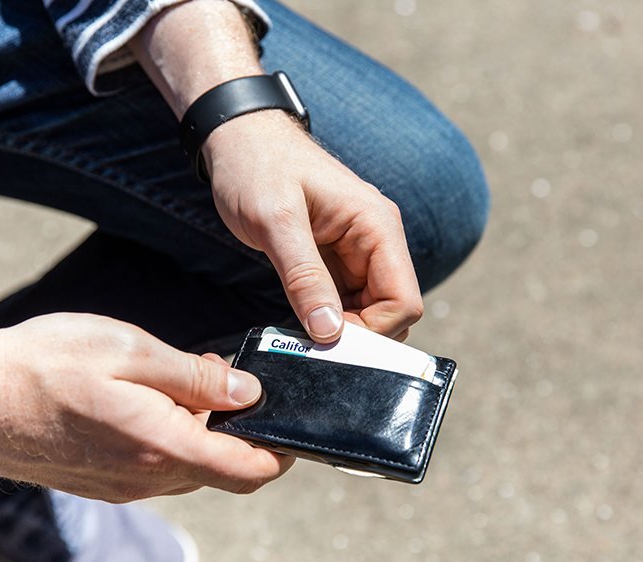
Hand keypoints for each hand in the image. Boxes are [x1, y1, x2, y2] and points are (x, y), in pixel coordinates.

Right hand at [0, 313, 293, 501]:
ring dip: (204, 436)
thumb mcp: (129, 350)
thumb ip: (196, 376)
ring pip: (190, 471)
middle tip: (231, 384)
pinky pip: (158, 471)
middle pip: (224, 473)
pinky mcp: (104, 484)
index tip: (290, 422)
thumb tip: (247, 392)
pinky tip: (151, 402)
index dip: (282, 450)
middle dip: (242, 436)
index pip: (249, 470)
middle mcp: (147, 479)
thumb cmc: (44, 364)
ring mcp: (124, 488)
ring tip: (186, 384)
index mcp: (162, 445)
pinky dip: (172, 442)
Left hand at [203, 111, 423, 342]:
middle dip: (358, 335)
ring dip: (341, 330)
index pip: (403, 300)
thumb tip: (329, 331)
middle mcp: (378, 241)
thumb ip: (304, 275)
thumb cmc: (256, 167)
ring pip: (369, 312)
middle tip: (311, 343)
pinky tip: (299, 321)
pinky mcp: (337, 261)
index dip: (373, 331)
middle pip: (392, 312)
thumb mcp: (275, 221)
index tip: (328, 341)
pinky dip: (328, 319)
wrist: (238, 138)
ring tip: (301, 333)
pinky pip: (346, 303)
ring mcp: (359, 252)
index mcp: (377, 226)